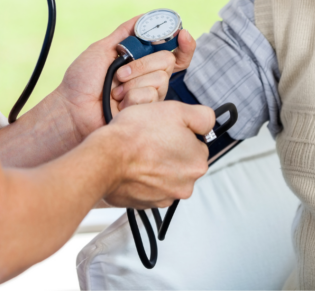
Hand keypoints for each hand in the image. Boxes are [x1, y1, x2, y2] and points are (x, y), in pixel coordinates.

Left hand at [52, 16, 195, 141]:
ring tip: (115, 90)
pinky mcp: (146, 111)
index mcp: (140, 60)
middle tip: (121, 72)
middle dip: (143, 64)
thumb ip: (125, 33)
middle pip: (168, 61)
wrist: (73, 108)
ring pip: (160, 79)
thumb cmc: (82, 81)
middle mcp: (148, 77)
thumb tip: (143, 17)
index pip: (172, 51)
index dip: (183, 43)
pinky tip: (119, 102)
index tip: (181, 34)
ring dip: (133, 82)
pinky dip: (131, 97)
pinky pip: (151, 96)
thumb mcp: (102, 48)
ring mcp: (149, 94)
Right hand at [99, 101, 214, 209]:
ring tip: (140, 153)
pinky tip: (134, 167)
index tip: (166, 130)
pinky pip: (150, 188)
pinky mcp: (146, 204)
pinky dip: (144, 179)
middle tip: (151, 139)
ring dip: (157, 166)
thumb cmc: (135, 135)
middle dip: (170, 152)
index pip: (197, 144)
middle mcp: (186, 184)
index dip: (181, 134)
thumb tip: (209, 121)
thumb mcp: (175, 110)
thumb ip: (201, 116)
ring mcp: (166, 197)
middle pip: (182, 162)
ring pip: (166, 176)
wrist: (105, 159)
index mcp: (197, 162)